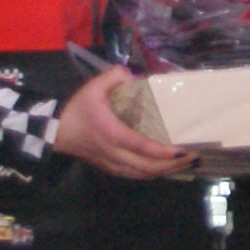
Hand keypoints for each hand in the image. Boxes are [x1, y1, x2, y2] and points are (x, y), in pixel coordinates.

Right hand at [54, 69, 192, 179]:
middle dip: (172, 165)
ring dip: (165, 171)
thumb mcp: (93, 87)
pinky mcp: (110, 168)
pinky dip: (152, 173)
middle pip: (147, 167)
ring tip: (184, 163)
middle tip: (193, 157)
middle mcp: (114, 153)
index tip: (183, 150)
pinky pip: (135, 175)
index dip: (163, 152)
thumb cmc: (78, 109)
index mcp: (112, 134)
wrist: (56, 132)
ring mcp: (112, 164)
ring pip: (142, 174)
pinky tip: (164, 168)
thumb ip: (114, 76)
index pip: (142, 147)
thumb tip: (134, 74)